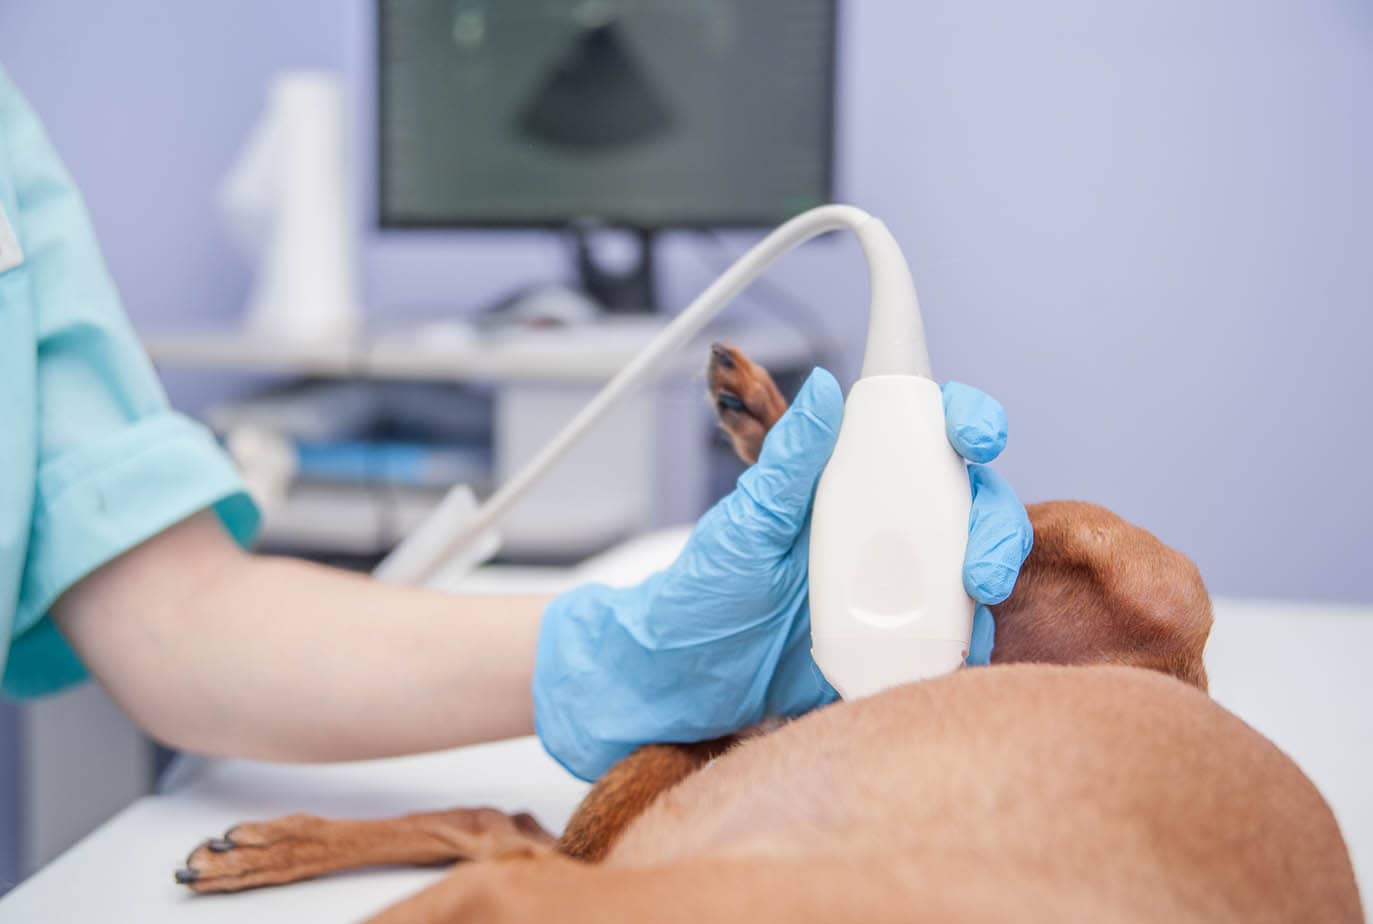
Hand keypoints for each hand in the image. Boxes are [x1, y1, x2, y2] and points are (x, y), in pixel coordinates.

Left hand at [533, 370, 1031, 780]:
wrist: (690, 680)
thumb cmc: (708, 590)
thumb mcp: (747, 522)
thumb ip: (788, 460)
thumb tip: (824, 387)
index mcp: (854, 481)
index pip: (927, 434)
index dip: (967, 422)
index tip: (976, 436)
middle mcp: (889, 525)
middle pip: (973, 502)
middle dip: (997, 524)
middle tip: (981, 565)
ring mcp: (902, 584)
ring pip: (976, 564)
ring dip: (993, 577)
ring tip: (974, 602)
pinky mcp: (903, 641)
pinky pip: (958, 633)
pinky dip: (973, 637)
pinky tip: (960, 650)